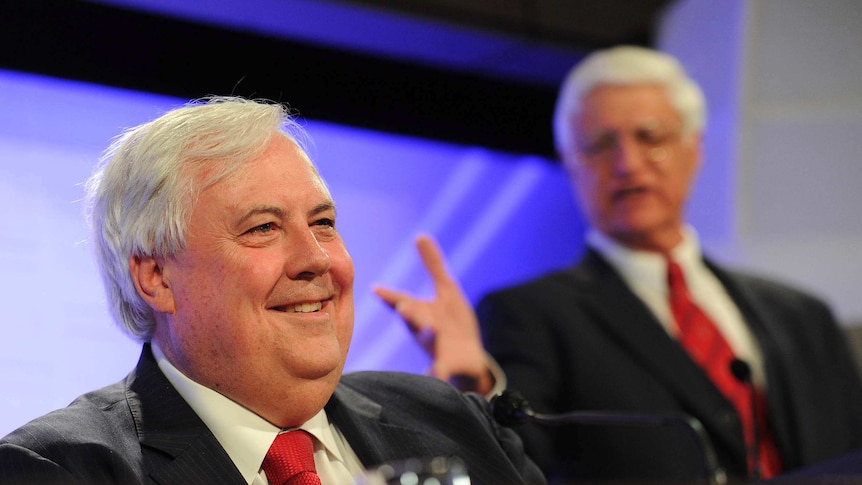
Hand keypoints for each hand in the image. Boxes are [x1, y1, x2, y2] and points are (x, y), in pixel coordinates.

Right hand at [374, 235, 492, 393]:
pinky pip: (441, 370)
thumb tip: (419, 236)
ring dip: (426, 333)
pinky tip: (437, 373)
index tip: (377, 289)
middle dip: (409, 312)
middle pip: (414, 318)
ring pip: (428, 340)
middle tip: (404, 306)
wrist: (469, 359)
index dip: (390, 296)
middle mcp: (424, 328)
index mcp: (421, 311)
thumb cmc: (452, 323)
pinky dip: (437, 372)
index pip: (402, 300)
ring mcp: (435, 347)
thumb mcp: (446, 290)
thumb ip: (433, 265)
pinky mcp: (448, 364)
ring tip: (428, 328)